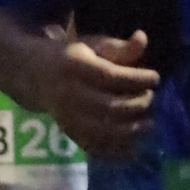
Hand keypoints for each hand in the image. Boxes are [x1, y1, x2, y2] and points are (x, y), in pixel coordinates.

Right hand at [43, 31, 159, 159]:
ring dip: (129, 130)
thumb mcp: (92, 45)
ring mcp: (65, 116)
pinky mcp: (67, 131)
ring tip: (147, 124)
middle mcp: (67, 93)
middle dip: (136, 104)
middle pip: (108, 105)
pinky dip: (114, 150)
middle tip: (150, 98)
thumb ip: (119, 47)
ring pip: (101, 130)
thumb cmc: (71, 57)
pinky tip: (132, 147)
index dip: (137, 79)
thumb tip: (142, 39)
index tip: (155, 78)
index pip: (110, 76)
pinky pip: (92, 146)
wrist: (34, 76)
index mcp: (74, 66)